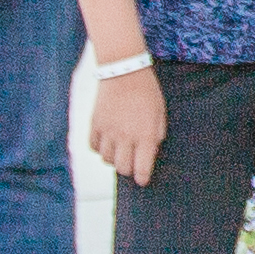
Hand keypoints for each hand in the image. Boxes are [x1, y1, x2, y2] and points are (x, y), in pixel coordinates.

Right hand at [87, 67, 165, 187]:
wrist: (124, 72)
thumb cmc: (147, 92)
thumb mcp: (160, 115)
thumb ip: (156, 136)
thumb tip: (150, 152)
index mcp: (145, 135)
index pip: (142, 167)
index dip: (142, 178)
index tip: (143, 181)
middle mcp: (125, 137)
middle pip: (122, 167)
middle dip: (129, 170)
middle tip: (133, 165)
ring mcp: (108, 131)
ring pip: (106, 159)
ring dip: (114, 160)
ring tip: (120, 152)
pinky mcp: (95, 124)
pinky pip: (93, 146)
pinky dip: (100, 149)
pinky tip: (107, 143)